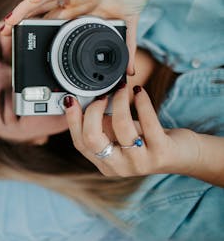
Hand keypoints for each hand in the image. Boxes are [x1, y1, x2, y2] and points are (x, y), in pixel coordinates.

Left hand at [2, 0, 164, 75]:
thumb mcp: (124, 26)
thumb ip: (123, 46)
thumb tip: (128, 72)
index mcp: (79, 11)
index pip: (52, 23)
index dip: (36, 34)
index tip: (22, 48)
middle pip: (40, 11)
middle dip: (22, 22)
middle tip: (4, 34)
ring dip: (25, 9)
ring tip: (9, 21)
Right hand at [63, 85, 199, 177]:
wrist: (183, 154)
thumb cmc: (146, 139)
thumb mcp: (119, 134)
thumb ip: (101, 124)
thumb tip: (85, 100)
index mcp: (104, 163)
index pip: (80, 142)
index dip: (73, 119)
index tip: (72, 99)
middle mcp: (119, 167)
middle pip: (92, 138)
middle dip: (92, 111)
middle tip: (101, 95)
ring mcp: (140, 162)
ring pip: (120, 127)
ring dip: (119, 102)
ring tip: (121, 88)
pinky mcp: (161, 152)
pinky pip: (147, 122)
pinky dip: (142, 102)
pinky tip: (139, 91)